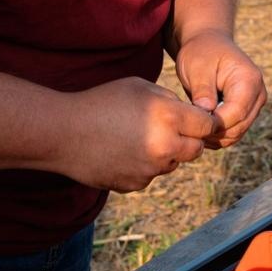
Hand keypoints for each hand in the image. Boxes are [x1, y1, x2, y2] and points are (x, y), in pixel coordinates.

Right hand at [63, 77, 219, 191]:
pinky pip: (150, 175)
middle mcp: (165, 146)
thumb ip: (169, 99)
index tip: (199, 120)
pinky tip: (122, 151)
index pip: (208, 125)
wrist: (64, 133)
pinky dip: (144, 166)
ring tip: (138, 137)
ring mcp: (150, 169)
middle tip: (170, 128)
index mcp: (169, 117)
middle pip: (196, 149)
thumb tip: (188, 112)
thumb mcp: (139, 86)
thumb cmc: (101, 102)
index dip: (205, 121)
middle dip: (189, 139)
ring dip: (166, 153)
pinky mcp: (135, 184)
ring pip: (173, 163)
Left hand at [175, 30, 266, 149]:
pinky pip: (234, 131)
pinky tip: (200, 128)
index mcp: (249, 80)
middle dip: (214, 132)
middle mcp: (258, 94)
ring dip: (215, 136)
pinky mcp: (247, 112)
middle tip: (188, 128)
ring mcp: (255, 104)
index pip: (236, 113)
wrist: (208, 44)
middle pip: (239, 126)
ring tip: (192, 128)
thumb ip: (203, 88)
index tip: (192, 123)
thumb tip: (207, 111)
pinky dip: (217, 135)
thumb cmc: (201, 52)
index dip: (215, 123)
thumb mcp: (197, 65)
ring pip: (237, 133)